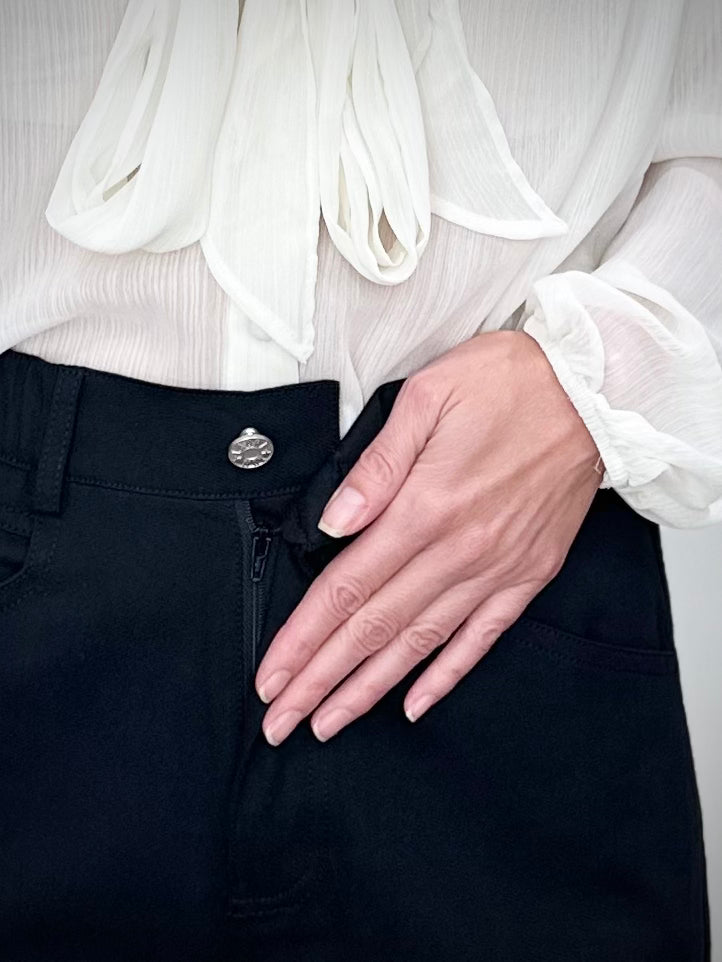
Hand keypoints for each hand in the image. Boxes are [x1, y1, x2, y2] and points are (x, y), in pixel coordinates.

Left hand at [255, 330, 603, 744]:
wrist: (595, 393)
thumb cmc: (508, 383)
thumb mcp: (429, 398)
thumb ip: (377, 467)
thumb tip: (332, 522)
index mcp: (425, 508)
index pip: (348, 589)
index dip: (304, 639)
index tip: (272, 677)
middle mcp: (459, 550)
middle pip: (374, 629)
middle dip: (321, 680)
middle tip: (282, 722)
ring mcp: (496, 569)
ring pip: (420, 644)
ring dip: (369, 688)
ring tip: (330, 722)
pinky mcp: (528, 574)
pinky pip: (481, 637)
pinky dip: (446, 675)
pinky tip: (414, 704)